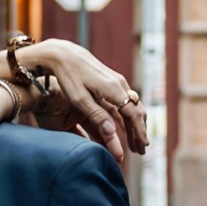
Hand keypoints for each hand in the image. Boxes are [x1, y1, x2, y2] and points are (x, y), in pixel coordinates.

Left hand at [15, 37, 147, 170]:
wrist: (63, 54)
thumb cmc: (68, 77)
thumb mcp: (80, 100)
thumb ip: (97, 116)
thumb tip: (113, 134)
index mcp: (114, 89)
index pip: (133, 114)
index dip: (139, 132)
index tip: (143, 147)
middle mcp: (120, 84)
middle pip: (136, 111)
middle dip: (140, 132)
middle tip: (141, 151)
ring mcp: (117, 81)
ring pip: (133, 106)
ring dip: (135, 125)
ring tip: (135, 142)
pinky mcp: (112, 81)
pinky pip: (126, 101)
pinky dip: (128, 116)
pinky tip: (126, 126)